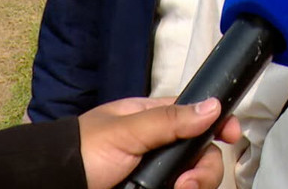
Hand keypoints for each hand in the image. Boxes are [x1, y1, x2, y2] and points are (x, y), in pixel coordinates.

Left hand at [78, 97, 241, 188]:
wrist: (56, 183)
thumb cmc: (82, 150)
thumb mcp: (125, 130)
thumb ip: (168, 120)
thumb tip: (212, 106)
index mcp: (154, 119)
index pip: (197, 115)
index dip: (218, 123)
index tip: (231, 135)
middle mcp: (160, 145)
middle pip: (202, 153)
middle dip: (204, 168)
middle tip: (188, 183)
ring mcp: (157, 172)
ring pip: (195, 177)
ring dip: (196, 185)